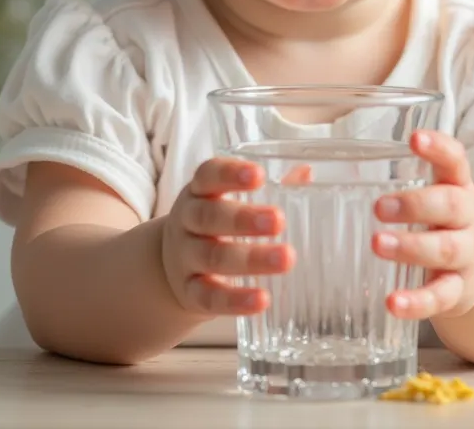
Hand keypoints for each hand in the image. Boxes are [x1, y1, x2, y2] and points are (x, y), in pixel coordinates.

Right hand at [161, 157, 295, 318]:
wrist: (167, 266)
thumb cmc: (213, 223)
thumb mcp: (227, 200)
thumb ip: (269, 186)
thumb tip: (307, 173)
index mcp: (199, 191)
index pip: (208, 175)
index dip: (230, 174)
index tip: (259, 175)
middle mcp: (187, 222)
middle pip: (209, 217)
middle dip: (244, 219)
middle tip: (279, 220)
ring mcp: (185, 259)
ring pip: (213, 257)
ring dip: (251, 259)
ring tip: (286, 259)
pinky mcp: (189, 293)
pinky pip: (209, 297)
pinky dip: (235, 300)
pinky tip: (262, 300)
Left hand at [372, 131, 473, 320]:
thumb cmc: (436, 224)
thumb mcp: (424, 196)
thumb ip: (378, 181)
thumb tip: (303, 172)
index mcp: (456, 186)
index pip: (455, 159)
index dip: (439, 147)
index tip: (414, 139)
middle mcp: (466, 217)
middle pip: (451, 204)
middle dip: (416, 204)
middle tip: (378, 207)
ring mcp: (467, 255)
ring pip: (445, 249)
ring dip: (411, 247)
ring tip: (377, 244)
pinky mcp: (459, 292)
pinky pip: (441, 297)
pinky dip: (417, 302)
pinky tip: (392, 302)